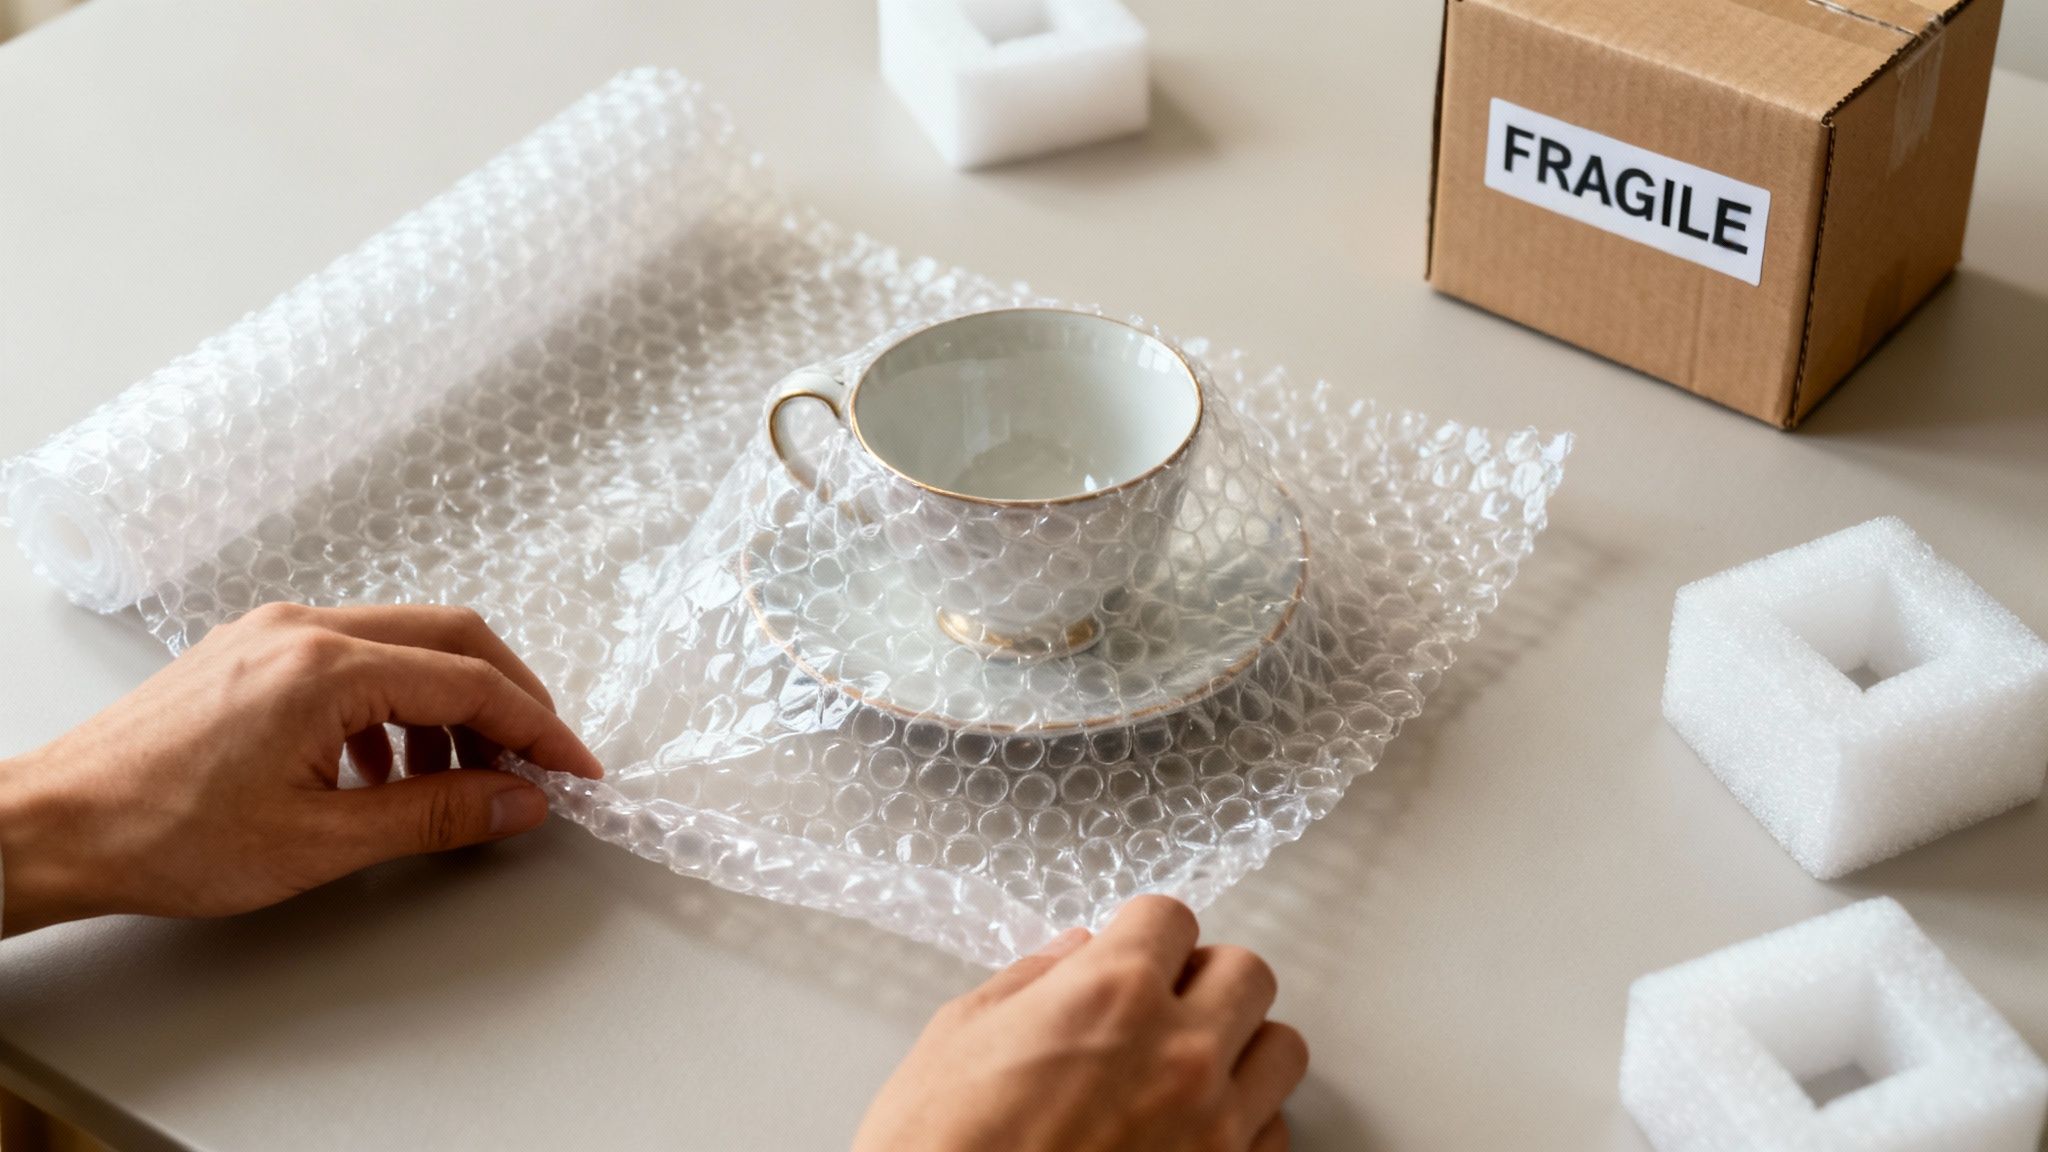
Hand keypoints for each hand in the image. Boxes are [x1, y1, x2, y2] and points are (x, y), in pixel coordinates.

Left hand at [0, 603, 601, 935]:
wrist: (53, 827)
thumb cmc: (162, 836)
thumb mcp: (319, 843)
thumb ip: (434, 814)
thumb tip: (517, 800)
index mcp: (326, 668)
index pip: (471, 682)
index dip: (538, 729)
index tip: (574, 770)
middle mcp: (304, 629)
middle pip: (452, 638)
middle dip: (509, 701)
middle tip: (540, 763)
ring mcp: (275, 633)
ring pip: (406, 645)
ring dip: (452, 709)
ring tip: (458, 786)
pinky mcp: (254, 651)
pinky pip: (357, 657)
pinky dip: (398, 707)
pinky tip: (387, 772)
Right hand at [854, 896, 1308, 1151]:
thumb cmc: (941, 1149)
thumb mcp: (961, 1034)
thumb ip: (1032, 981)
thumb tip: (1072, 956)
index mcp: (1112, 993)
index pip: (1173, 917)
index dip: (1143, 931)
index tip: (1131, 948)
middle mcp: (1179, 1051)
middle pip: (1246, 972)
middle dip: (1204, 978)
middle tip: (1164, 1000)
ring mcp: (1213, 1125)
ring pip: (1281, 1049)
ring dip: (1240, 1046)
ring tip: (1190, 1064)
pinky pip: (1273, 1132)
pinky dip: (1245, 1121)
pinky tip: (1194, 1125)